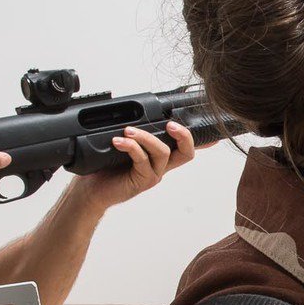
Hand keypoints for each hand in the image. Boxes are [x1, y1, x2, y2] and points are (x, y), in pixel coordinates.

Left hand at [74, 122, 196, 209]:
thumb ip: (133, 135)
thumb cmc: (105, 169)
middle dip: (183, 135)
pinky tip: (118, 142)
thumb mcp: (121, 147)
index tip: (212, 134)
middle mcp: (160, 167)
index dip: (202, 142)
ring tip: (128, 131)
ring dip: (146, 137)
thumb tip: (130, 114)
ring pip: (163, 152)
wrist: (91, 190)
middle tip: (170, 124)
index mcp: (159, 157)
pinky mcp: (142, 181)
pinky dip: (131, 147)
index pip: (184, 147)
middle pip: (186, 153)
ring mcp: (153, 174)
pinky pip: (143, 160)